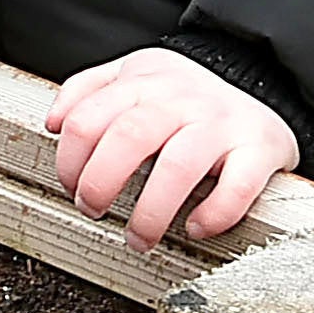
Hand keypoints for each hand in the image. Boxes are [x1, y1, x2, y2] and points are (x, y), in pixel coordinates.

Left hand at [43, 47, 298, 248]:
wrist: (259, 77)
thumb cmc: (184, 93)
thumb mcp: (132, 74)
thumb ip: (87, 90)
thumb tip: (54, 124)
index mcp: (143, 81)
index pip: (88, 118)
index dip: (69, 161)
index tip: (70, 188)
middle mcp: (181, 98)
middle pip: (129, 138)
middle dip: (100, 183)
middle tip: (93, 211)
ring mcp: (222, 122)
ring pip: (180, 166)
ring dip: (151, 212)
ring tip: (139, 238)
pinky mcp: (260, 148)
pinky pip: (238, 186)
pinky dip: (215, 213)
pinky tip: (196, 227)